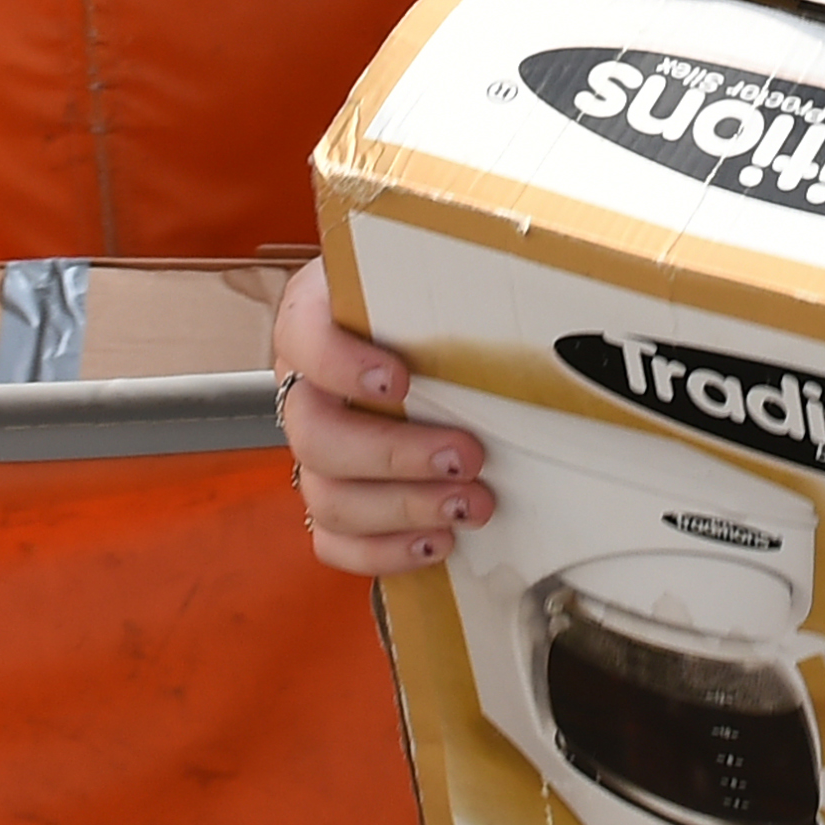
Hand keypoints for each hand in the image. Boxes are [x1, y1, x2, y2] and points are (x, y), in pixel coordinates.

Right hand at [272, 259, 491, 575]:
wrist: (416, 330)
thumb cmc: (415, 304)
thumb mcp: (425, 274)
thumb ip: (449, 279)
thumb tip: (522, 289)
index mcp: (313, 322)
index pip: (302, 337)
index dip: (342, 364)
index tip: (399, 377)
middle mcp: (306, 389)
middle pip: (315, 436)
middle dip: (395, 454)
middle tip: (466, 455)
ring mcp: (317, 449)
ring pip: (327, 496)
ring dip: (403, 508)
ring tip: (469, 504)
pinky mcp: (336, 495)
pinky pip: (335, 541)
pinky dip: (386, 550)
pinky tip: (437, 539)